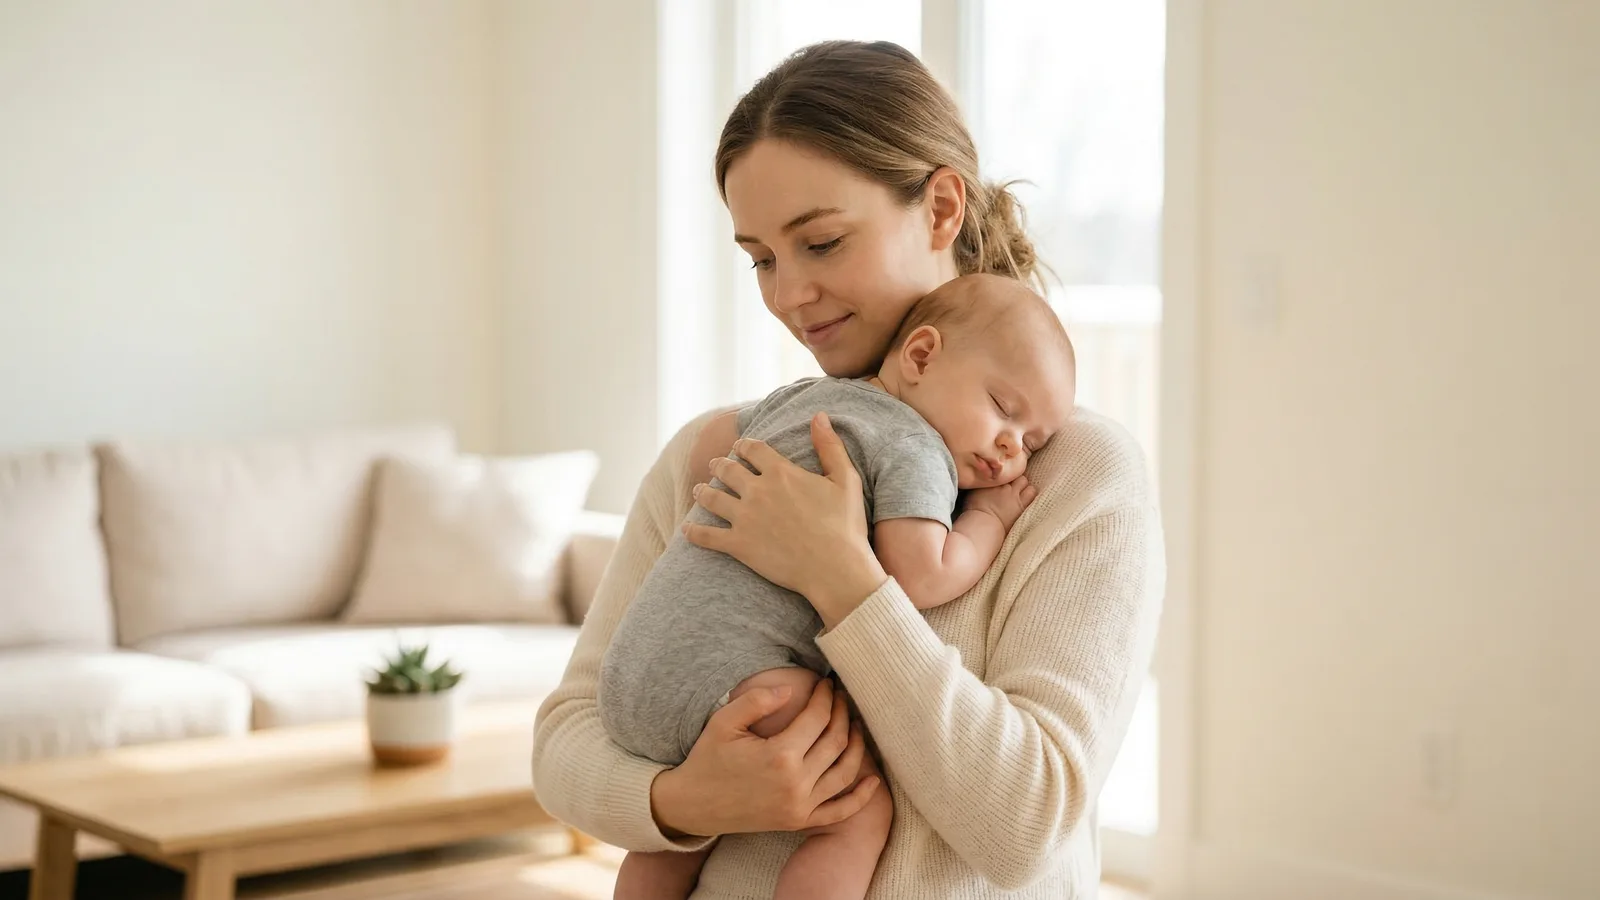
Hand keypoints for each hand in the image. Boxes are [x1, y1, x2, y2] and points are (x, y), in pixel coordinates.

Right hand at [650, 678, 881, 836]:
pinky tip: (874, 780)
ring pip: (845, 773)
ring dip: (857, 746)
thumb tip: (791, 689)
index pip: (818, 718)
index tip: (826, 683)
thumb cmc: (707, 759)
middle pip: (836, 741)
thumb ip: (758, 700)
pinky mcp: (798, 822)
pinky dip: (861, 798)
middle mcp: (796, 784)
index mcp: (779, 756)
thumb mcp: (724, 722)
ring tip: (855, 724)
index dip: (826, 697)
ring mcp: (799, 807)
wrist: (692, 806)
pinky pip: (840, 812)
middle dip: (843, 713)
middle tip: (841, 697)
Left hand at [683, 413, 887, 625]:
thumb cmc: (846, 525)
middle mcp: (758, 491)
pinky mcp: (738, 545)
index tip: (740, 447)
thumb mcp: (845, 479)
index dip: (744, 445)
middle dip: (719, 465)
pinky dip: (694, 532)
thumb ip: (829, 445)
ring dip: (703, 492)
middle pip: (727, 470)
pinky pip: (707, 536)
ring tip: (699, 490)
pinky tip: (687, 530)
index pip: (752, 449)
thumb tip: (819, 415)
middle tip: (715, 466)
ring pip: (712, 498)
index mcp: (781, 472)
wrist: (836, 569)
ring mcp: (745, 518)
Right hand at [963, 475, 1036, 529]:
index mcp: (992, 482)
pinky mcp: (1022, 505)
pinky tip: (1026, 499)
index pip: (1004, 472)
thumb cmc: (975, 512)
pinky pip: (1032, 493)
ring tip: (1022, 493)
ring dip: (1024, 486)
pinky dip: (1030, 494)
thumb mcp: (974, 493)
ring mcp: (1014, 494)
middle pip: (1015, 474)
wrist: (984, 524)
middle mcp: (1004, 485)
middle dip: (1015, 480)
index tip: (1005, 481)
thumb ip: (982, 485)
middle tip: (1014, 487)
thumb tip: (985, 482)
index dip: (1005, 476)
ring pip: (1026, 482)